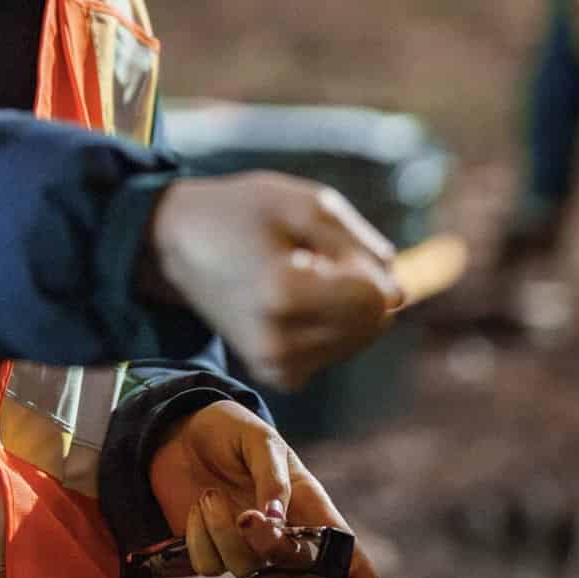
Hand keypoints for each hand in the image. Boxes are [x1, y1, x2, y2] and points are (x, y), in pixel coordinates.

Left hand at [145, 400, 378, 577]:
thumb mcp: (259, 439)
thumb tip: (277, 520)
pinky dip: (198, 536)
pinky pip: (208, 566)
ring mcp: (246, 546)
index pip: (336, 538)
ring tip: (210, 495)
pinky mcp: (212, 551)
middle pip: (291, 565)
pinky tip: (196, 508)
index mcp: (304, 500)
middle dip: (270, 546)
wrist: (179, 430)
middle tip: (248, 517)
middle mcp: (281, 531)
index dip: (354, 564)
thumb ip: (273, 477)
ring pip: (245, 569)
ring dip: (223, 532)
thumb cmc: (229, 431)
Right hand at [152, 172, 401, 391]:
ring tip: (293, 276)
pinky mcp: (278, 374)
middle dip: (357, 284)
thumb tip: (400, 294)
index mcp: (282, 295)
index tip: (319, 246)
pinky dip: (329, 321)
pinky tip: (292, 299)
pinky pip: (339, 347)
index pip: (376, 298)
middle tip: (305, 258)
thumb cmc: (242, 213)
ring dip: (343, 302)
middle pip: (373, 321)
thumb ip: (360, 245)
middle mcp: (279, 342)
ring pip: (361, 336)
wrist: (178, 244)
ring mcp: (276, 365)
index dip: (363, 263)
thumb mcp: (304, 203)